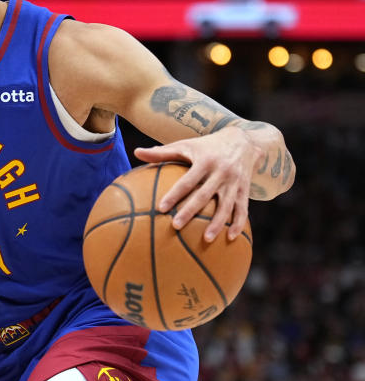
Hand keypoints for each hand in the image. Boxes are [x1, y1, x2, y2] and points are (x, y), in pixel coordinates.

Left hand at [134, 126, 261, 241]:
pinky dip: (238, 223)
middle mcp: (221, 172)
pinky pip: (242, 209)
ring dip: (217, 223)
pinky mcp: (245, 189)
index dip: (174, 195)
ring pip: (226, 205)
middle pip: (204, 195)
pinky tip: (230, 238)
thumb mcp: (185, 145)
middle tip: (176, 226)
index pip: (187, 181)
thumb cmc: (206, 145)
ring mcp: (234, 182)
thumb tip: (136, 153)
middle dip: (190, 212)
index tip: (160, 208)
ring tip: (206, 239)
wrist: (243, 140)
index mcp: (205, 161)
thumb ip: (161, 152)